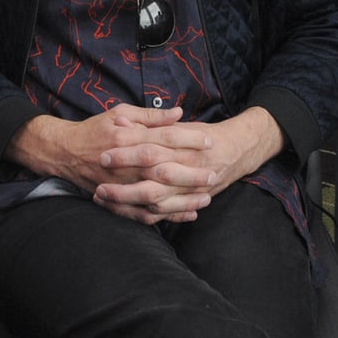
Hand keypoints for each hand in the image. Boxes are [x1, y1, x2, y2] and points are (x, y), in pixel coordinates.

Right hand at [7, 105, 217, 224]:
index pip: (163, 138)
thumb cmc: (95, 130)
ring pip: (157, 195)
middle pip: (164, 169)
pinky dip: (168, 215)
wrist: (66, 153)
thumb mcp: (120, 113)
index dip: (187, 139)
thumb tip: (178, 112)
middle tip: (213, 173)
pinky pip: (146, 212)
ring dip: (183, 198)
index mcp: (127, 137)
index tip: (209, 141)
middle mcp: (125, 162)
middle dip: (190, 173)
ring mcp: (122, 184)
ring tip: (206, 197)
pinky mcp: (118, 200)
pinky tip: (187, 213)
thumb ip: (149, 115)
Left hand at [95, 106, 284, 222]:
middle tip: (99, 184)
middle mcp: (185, 170)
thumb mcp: (177, 125)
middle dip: (124, 185)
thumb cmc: (202, 135)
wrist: (238, 149)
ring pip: (156, 202)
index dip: (126, 153)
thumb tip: (120, 122)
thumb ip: (150, 124)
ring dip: (128, 203)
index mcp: (181, 146)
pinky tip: (121, 211)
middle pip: (152, 181)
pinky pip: (163, 214)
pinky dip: (143, 215)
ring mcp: (188, 190)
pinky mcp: (188, 202)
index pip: (150, 149)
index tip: (103, 154)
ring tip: (102, 198)